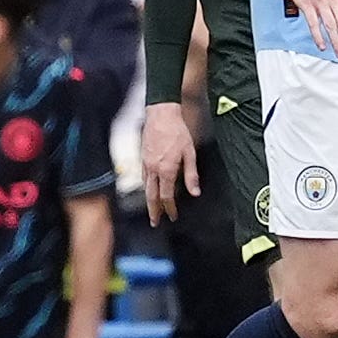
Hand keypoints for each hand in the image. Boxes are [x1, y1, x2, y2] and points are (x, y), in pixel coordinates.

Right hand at [142, 101, 201, 225]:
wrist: (161, 114)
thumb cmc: (177, 131)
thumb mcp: (190, 153)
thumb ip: (191, 174)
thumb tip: (195, 192)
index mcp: (166, 170)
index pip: (166, 196)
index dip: (170, 208)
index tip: (173, 216)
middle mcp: (153, 169)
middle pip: (151, 196)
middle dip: (154, 211)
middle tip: (155, 223)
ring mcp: (146, 163)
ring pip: (146, 187)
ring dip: (149, 201)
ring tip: (152, 210)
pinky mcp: (142, 157)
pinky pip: (143, 177)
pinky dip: (146, 187)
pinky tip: (149, 189)